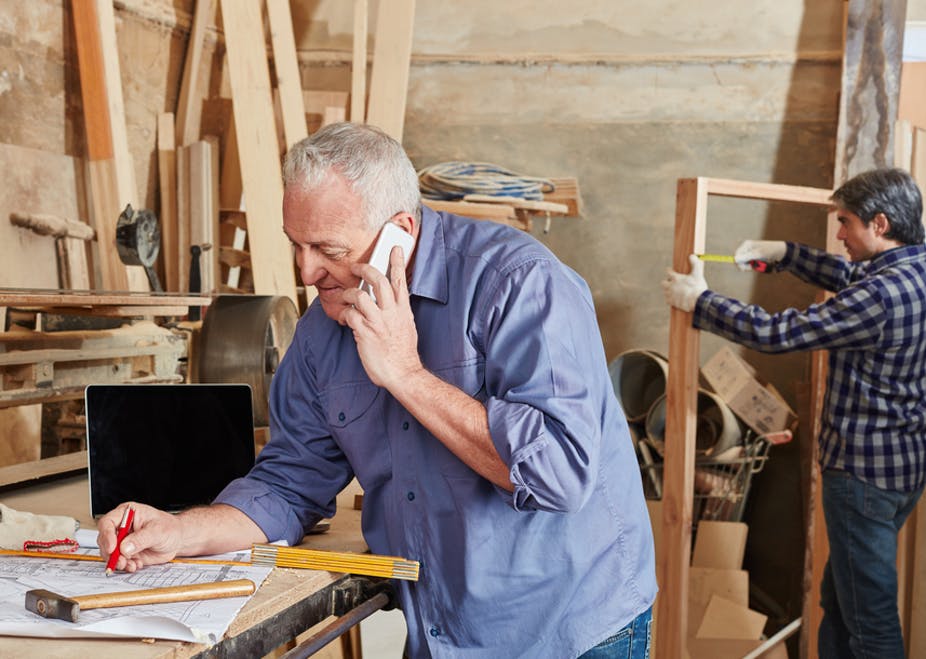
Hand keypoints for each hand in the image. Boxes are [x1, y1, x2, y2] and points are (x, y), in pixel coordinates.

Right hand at [97, 502, 182, 572]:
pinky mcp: (126, 553)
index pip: (108, 522)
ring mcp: (122, 541)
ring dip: (117, 562)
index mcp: (127, 513)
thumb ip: (142, 538)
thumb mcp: (158, 530)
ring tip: (131, 564)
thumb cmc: (169, 528)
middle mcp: (121, 527)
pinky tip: (136, 565)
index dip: (107, 535)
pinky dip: (125, 566)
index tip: (112, 548)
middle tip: (121, 561)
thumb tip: (125, 547)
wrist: (177, 539)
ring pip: (109, 553)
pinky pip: (118, 562)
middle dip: (111, 553)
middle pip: (104, 540)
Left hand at [339, 246, 423, 388]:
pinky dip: (345, 314)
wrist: (403, 373)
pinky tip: (345, 318)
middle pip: (378, 280)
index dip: (397, 262)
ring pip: (360, 295)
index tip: (394, 248)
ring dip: (349, 293)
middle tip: (357, 266)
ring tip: (346, 296)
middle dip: (365, 268)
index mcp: (403, 310)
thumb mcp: (406, 327)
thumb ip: (397, 313)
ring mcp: (378, 321)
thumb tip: (388, 305)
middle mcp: (391, 312)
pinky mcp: (365, 332)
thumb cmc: (403, 354)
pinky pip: (350, 315)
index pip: (400, 280)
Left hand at [662, 254, 707, 311]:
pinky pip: (667, 300)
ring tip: (674, 291)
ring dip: (668, 290)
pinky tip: (674, 298)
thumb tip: (692, 255)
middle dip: (666, 281)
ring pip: (665, 291)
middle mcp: (671, 286)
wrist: (698, 301)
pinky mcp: (672, 302)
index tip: (670, 270)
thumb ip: (695, 264)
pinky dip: (669, 299)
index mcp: (676, 278)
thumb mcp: (697, 274)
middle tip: (672, 282)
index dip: (669, 271)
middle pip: (663, 282)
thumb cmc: (698, 287)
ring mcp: (670, 294)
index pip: (668, 271)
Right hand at [734, 240, 785, 271]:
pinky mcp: (754, 259)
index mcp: (746, 245)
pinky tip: (759, 265)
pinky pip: (750, 266)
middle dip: (745, 265)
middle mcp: (747, 250)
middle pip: (739, 261)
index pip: (736, 256)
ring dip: (751, 267)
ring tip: (759, 264)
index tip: (745, 268)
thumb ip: (747, 256)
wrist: (781, 253)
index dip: (739, 263)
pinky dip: (754, 267)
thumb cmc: (770, 251)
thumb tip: (735, 259)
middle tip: (753, 267)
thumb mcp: (759, 254)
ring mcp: (750, 255)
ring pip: (744, 265)